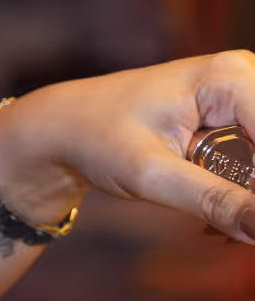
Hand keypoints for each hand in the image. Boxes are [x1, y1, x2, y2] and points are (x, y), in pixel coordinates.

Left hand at [0, 52, 254, 241]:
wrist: (65, 126)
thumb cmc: (96, 137)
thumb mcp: (151, 174)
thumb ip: (213, 200)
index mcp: (227, 76)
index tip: (249, 221)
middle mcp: (242, 75)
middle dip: (252, 191)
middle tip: (234, 224)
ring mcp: (243, 94)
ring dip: (249, 197)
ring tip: (219, 225)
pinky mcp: (240, 116)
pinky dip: (248, 192)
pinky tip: (225, 217)